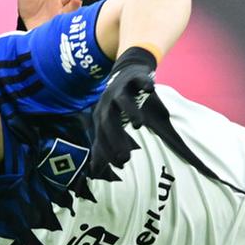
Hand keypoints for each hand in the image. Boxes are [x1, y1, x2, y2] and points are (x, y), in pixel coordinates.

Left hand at [82, 48, 221, 184]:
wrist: (126, 73)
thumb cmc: (119, 106)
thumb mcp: (109, 125)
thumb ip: (103, 145)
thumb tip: (94, 171)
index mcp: (102, 116)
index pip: (101, 136)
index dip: (108, 152)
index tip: (120, 166)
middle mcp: (108, 103)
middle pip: (108, 121)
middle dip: (115, 139)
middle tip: (126, 158)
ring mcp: (121, 90)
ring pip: (122, 100)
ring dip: (129, 111)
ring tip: (138, 125)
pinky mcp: (134, 78)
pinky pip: (139, 80)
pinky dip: (144, 84)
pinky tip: (150, 90)